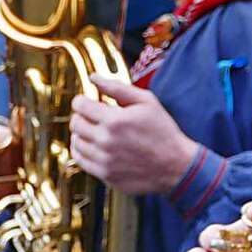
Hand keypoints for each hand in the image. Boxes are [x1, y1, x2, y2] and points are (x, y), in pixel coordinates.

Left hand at [69, 73, 197, 195]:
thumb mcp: (147, 102)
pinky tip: (94, 145)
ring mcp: (104, 160)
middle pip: (75, 123)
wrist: (176, 165)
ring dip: (82, 133)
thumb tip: (93, 77)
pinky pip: (80, 160)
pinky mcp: (105, 174)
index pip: (80, 105)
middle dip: (82, 115)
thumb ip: (117, 88)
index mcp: (115, 120)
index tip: (89, 102)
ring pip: (76, 142)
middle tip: (93, 116)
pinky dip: (82, 150)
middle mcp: (106, 141)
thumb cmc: (163, 130)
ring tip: (96, 130)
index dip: (82, 100)